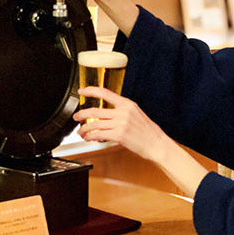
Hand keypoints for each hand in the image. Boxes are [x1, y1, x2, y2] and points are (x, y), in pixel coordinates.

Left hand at [74, 86, 208, 196]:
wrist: (157, 144)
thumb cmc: (148, 132)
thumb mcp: (136, 114)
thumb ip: (122, 111)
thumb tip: (107, 113)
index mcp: (127, 104)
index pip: (105, 93)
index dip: (90, 90)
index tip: (82, 91)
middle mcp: (123, 112)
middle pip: (95, 111)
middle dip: (81, 114)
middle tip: (76, 117)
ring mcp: (121, 124)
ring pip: (94, 124)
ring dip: (84, 129)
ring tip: (81, 132)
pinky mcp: (119, 135)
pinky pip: (99, 135)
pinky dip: (90, 137)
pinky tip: (89, 138)